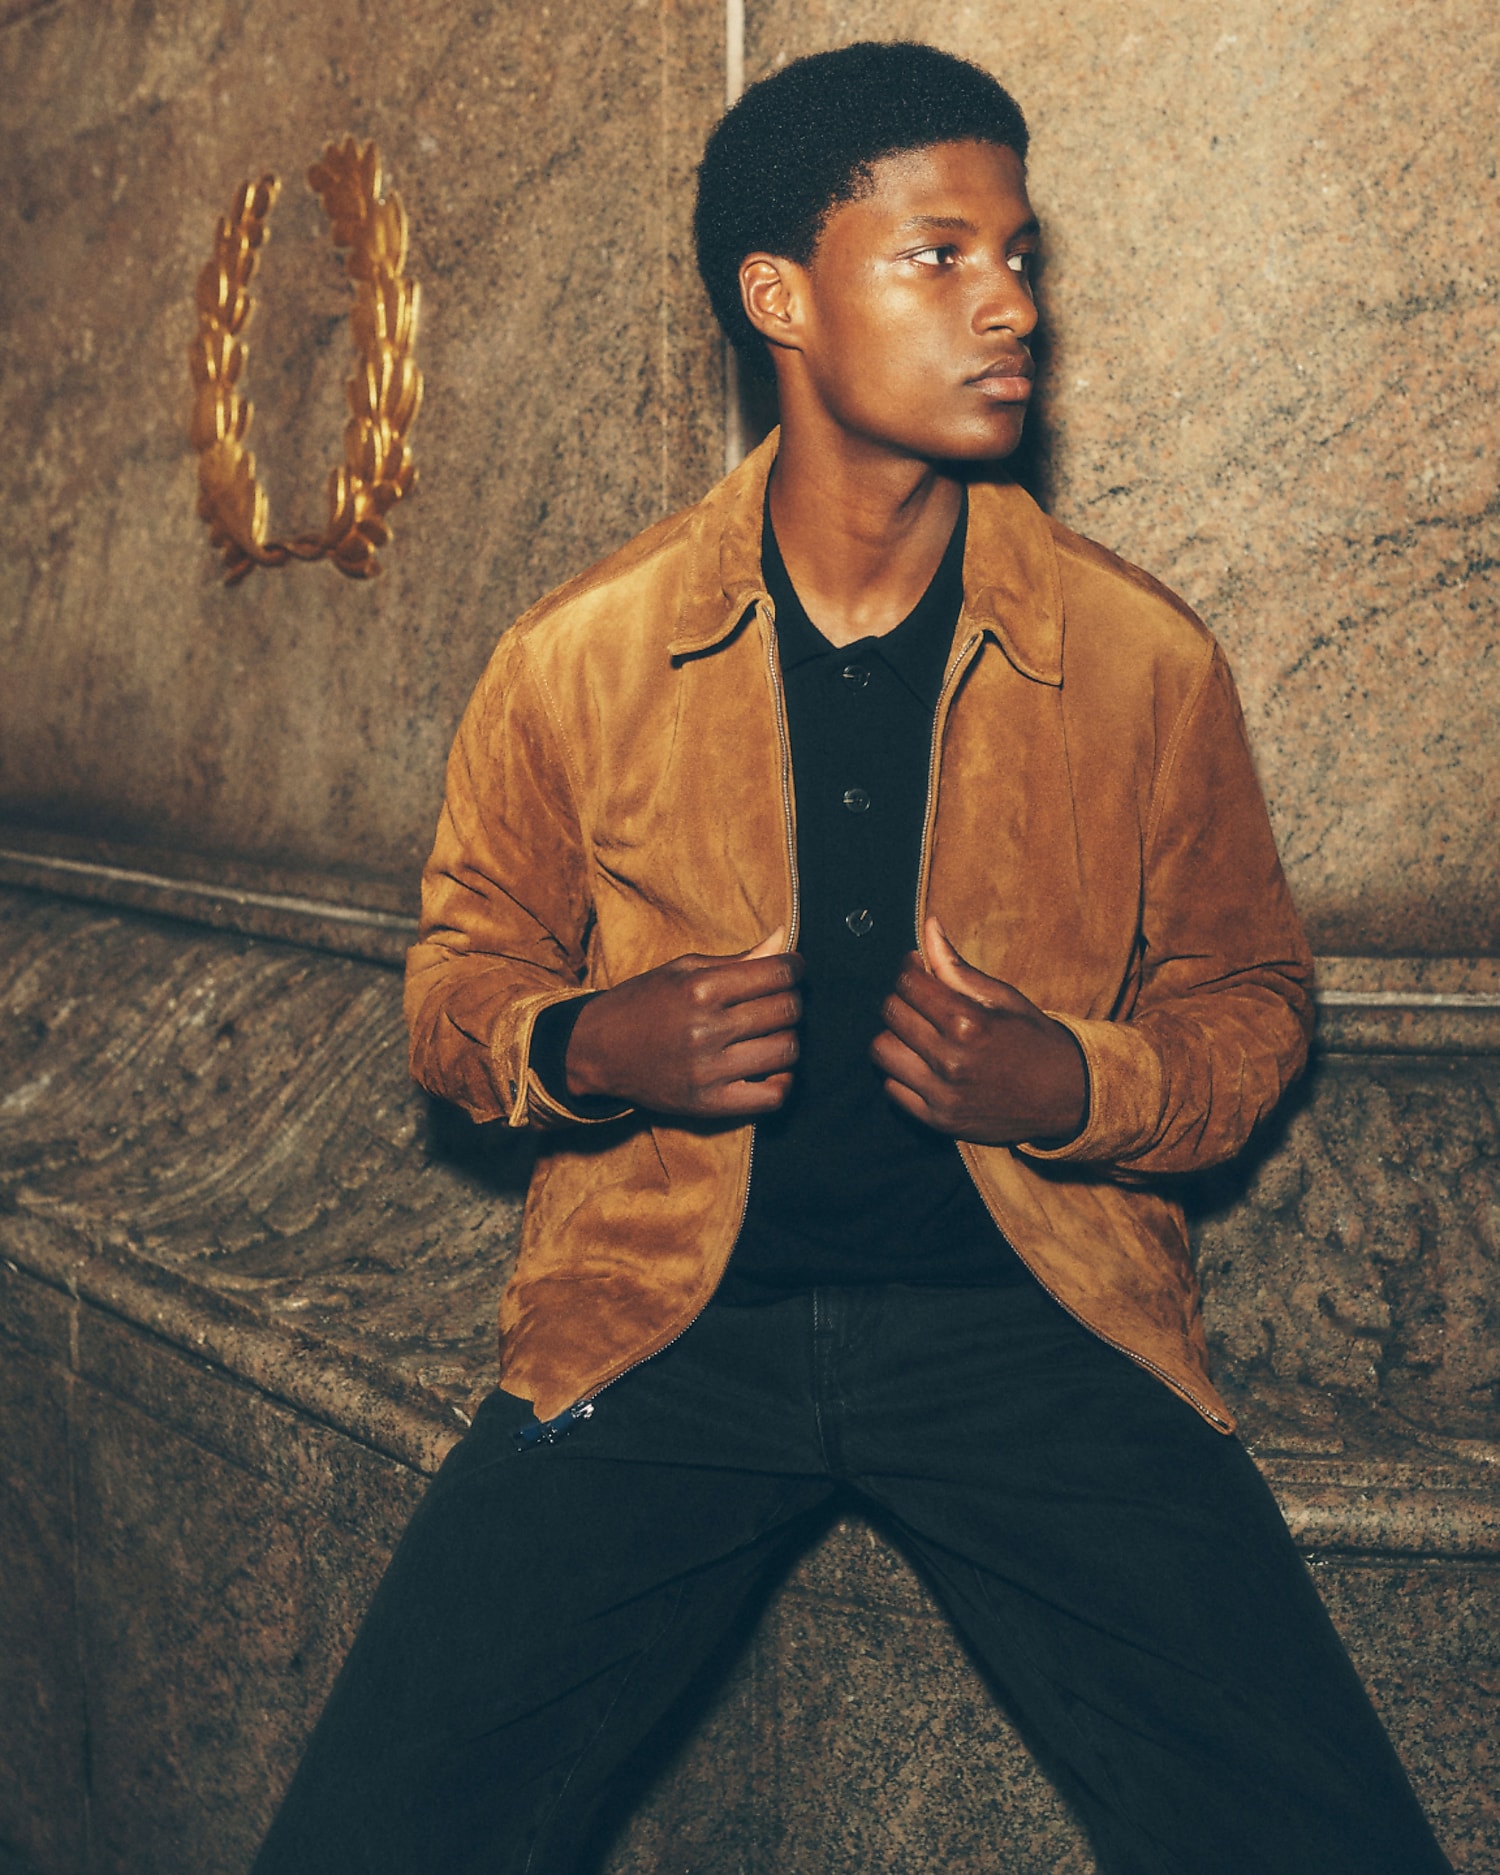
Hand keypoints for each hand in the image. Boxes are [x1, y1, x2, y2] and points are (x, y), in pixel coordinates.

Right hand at [565, 931, 803, 1118]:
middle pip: (785, 1010)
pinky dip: (783, 1081)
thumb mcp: (682, 970)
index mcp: (700, 989)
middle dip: (791, 999)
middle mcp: (705, 1029)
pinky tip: (772, 1068)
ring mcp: (708, 1070)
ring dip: (788, 1037)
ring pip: (786, 1051)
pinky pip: (771, 1096)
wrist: (596, 1050)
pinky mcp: (708, 1103)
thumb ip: (736, 959)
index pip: (776, 972)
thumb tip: (783, 939)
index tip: (793, 968)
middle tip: (780, 999)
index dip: (794, 967)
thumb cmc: (643, 1003)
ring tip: (773, 1033)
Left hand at [871, 918, 1086, 1144]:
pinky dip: (901, 1072)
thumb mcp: (1004, 998)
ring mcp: (942, 1094)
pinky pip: (891, 1088)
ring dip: (894, 1036)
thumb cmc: (1036, 1041)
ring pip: (881, 1051)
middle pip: (891, 1013)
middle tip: (920, 1000)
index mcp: (969, 1023)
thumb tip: (929, 926)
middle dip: (901, 998)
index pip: (908, 984)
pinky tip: (923, 1064)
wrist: (1069, 1098)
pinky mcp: (938, 1120)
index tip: (917, 968)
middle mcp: (951, 1060)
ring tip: (918, 1033)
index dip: (909, 969)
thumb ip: (957, 967)